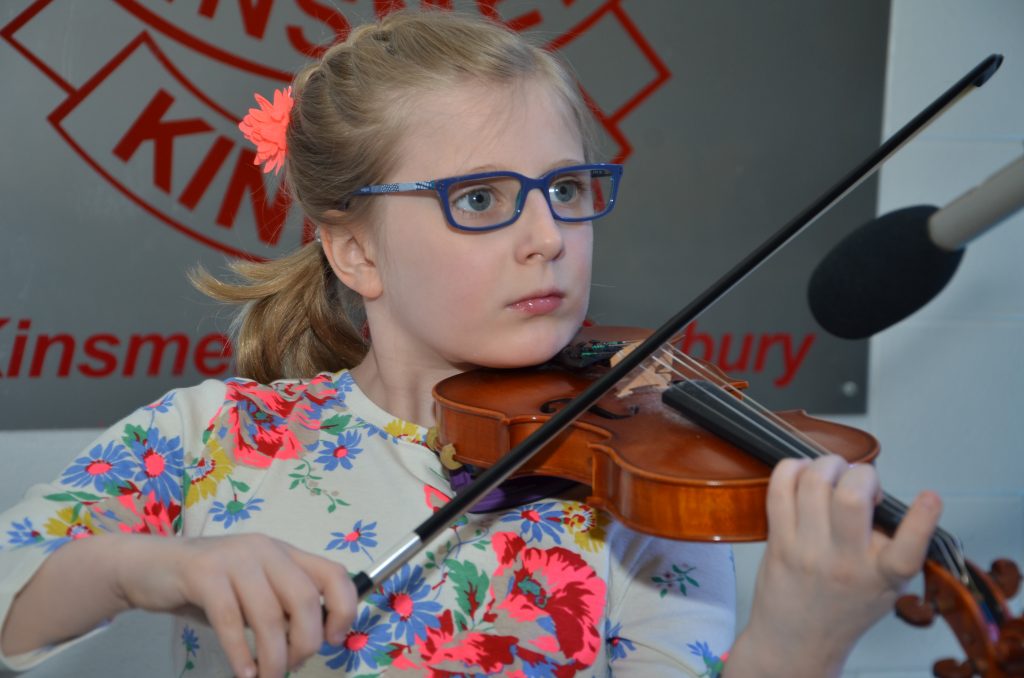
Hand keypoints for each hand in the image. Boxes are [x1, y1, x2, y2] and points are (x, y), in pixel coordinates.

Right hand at [111, 533, 356, 677]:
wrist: (149, 568)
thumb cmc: (208, 587)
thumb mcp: (253, 592)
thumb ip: (282, 608)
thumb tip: (312, 641)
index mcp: (285, 553)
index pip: (334, 574)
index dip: (344, 609)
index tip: (332, 640)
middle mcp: (266, 549)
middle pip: (305, 599)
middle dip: (304, 643)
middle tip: (291, 667)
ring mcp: (235, 558)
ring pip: (269, 616)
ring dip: (273, 657)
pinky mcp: (203, 573)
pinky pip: (231, 621)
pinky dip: (241, 654)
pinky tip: (243, 673)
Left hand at [735, 455, 941, 676]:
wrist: (797, 639)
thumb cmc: (845, 607)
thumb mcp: (887, 586)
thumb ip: (892, 544)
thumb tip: (877, 493)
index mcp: (882, 576)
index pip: (907, 549)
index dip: (923, 519)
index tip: (930, 497)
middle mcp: (844, 563)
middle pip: (851, 497)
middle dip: (861, 473)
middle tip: (860, 480)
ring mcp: (807, 551)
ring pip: (813, 483)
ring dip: (827, 464)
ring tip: (832, 473)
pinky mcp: (778, 541)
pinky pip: (780, 488)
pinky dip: (792, 468)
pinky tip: (802, 474)